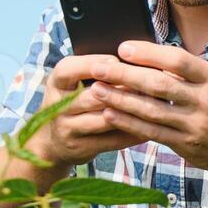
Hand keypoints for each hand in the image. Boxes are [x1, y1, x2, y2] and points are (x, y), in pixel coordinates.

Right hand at [27, 54, 142, 167]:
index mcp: (56, 83)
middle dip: (122, 89)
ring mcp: (68, 129)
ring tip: (154, 103)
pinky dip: (133, 132)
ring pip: (105, 119)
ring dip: (131, 111)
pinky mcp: (81, 148)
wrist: (52, 142)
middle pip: (92, 96)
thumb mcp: (71, 83)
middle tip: (149, 83)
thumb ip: (93, 71)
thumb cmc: (71, 103)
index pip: (69, 69)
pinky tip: (150, 125)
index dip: (93, 63)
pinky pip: (112, 140)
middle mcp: (57, 106)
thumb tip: (131, 59)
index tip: (116, 60)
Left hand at [86, 40, 207, 182]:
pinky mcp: (186, 145)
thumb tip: (151, 54)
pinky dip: (129, 122)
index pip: (178, 60)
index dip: (149, 53)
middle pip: (159, 84)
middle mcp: (206, 100)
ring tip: (96, 89)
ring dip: (120, 99)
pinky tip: (110, 114)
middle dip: (125, 75)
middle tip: (98, 67)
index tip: (123, 47)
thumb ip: (191, 72)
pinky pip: (152, 132)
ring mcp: (196, 124)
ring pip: (151, 109)